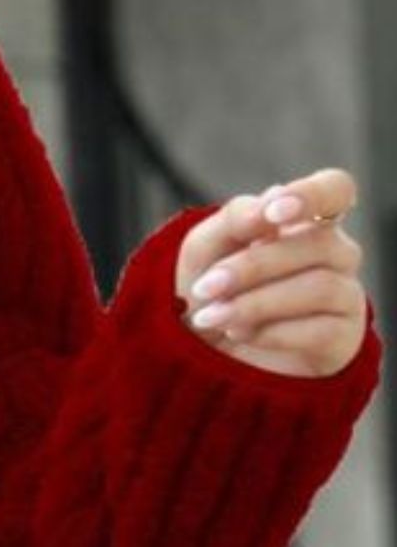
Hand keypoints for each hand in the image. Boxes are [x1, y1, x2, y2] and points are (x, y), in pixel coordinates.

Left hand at [174, 168, 368, 377]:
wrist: (202, 356)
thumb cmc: (211, 291)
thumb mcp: (206, 248)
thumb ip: (235, 218)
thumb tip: (268, 201)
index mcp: (306, 221)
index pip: (335, 189)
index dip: (311, 195)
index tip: (273, 212)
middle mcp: (335, 255)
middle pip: (319, 243)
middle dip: (254, 266)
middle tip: (206, 287)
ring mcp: (345, 297)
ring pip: (321, 286)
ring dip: (256, 303)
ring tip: (213, 317)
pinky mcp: (342, 340)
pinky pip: (320, 331)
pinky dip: (271, 333)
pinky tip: (240, 334)